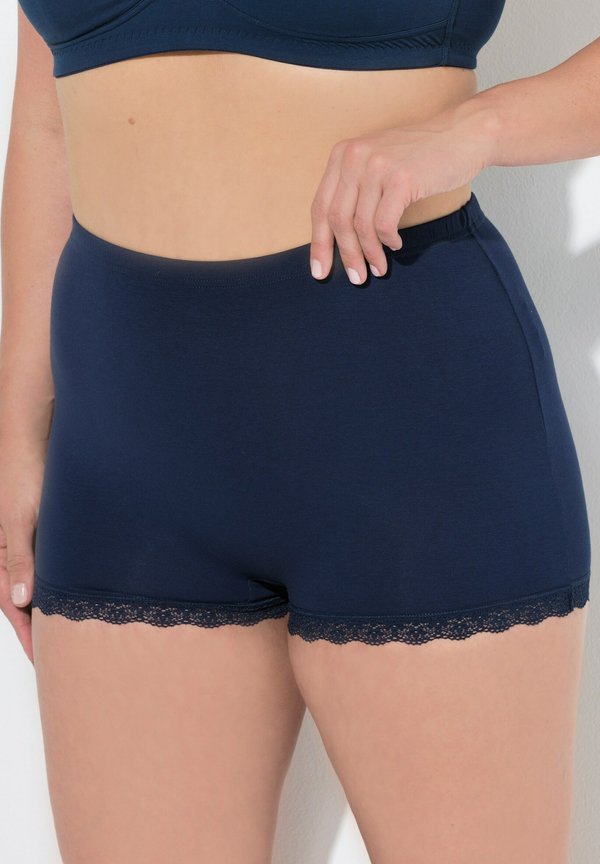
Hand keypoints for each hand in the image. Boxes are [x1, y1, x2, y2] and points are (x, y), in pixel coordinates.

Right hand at [0, 434, 46, 665]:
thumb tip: (21, 600)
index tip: (40, 658)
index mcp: (1, 552)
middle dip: (37, 623)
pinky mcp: (47, 522)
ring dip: (49, 600)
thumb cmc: (23, 472)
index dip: (25, 630)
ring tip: (69, 625)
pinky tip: (76, 584)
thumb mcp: (21, 520)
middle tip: (57, 650)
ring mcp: (30, 535)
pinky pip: (51, 557)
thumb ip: (20, 559)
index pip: (11, 603)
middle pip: (22, 595)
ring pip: (39, 576)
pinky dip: (60, 575)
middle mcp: (13, 546)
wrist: (35, 435)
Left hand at [309, 103, 493, 283]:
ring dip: (370, 253)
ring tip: (379, 268)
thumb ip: (355, 190)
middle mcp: (355, 157)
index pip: (320, 207)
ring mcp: (377, 166)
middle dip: (345, 254)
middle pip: (337, 219)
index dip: (319, 243)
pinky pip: (385, 224)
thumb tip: (340, 239)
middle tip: (356, 278)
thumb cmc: (421, 156)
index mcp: (343, 155)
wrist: (464, 134)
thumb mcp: (378, 163)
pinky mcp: (401, 178)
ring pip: (361, 225)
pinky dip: (388, 241)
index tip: (320, 271)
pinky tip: (395, 245)